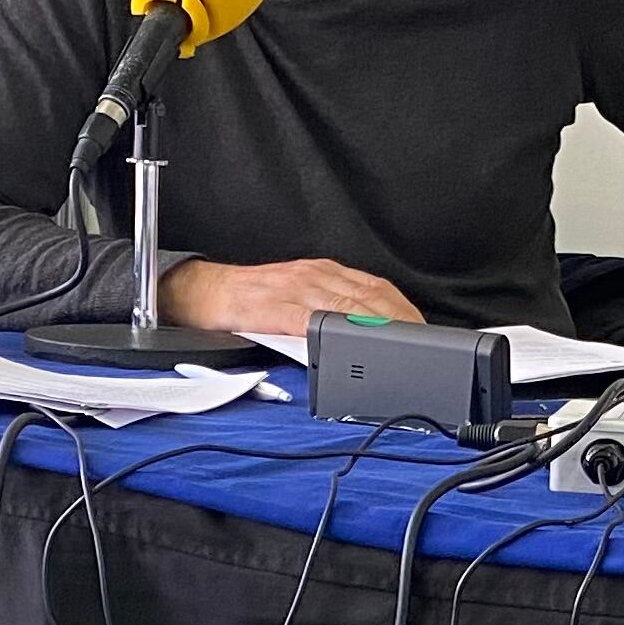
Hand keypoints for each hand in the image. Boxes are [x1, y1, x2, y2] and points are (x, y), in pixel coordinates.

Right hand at [158, 258, 424, 335]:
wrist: (201, 290)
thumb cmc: (250, 299)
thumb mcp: (297, 297)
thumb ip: (328, 311)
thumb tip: (365, 338)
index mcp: (323, 274)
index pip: (374, 289)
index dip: (402, 311)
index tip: (422, 331)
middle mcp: (313, 276)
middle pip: (367, 298)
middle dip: (397, 323)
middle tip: (419, 347)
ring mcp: (293, 289)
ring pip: (343, 308)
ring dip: (373, 330)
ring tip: (396, 351)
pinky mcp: (270, 307)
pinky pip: (304, 319)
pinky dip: (328, 333)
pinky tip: (346, 346)